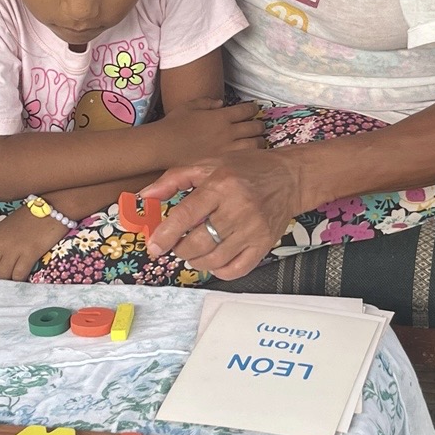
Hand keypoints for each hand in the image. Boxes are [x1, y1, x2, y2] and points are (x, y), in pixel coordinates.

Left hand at [0, 204, 66, 280]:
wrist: (52, 209)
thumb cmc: (30, 217)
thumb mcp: (6, 228)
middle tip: (5, 280)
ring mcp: (13, 250)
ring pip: (2, 277)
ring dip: (8, 281)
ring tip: (15, 280)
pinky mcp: (29, 255)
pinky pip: (18, 276)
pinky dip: (20, 280)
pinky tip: (25, 276)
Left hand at [142, 149, 304, 280]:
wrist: (289, 177)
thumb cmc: (245, 169)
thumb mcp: (208, 164)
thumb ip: (174, 179)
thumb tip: (145, 196)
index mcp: (221, 184)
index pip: (187, 215)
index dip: (166, 234)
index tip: (154, 246)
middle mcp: (238, 207)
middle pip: (199, 243)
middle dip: (179, 249)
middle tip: (176, 245)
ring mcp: (253, 229)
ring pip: (214, 259)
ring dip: (195, 260)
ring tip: (193, 251)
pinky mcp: (264, 244)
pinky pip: (235, 270)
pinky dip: (218, 271)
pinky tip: (213, 260)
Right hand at [158, 97, 265, 162]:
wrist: (164, 145)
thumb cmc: (174, 124)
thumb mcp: (190, 106)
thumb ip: (207, 103)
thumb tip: (221, 103)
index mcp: (221, 116)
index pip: (246, 110)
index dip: (252, 109)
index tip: (253, 110)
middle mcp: (228, 131)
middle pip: (254, 127)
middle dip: (259, 126)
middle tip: (258, 127)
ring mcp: (227, 148)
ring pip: (254, 144)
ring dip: (259, 142)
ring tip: (257, 142)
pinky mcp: (223, 162)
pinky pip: (245, 158)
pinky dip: (251, 156)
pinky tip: (249, 156)